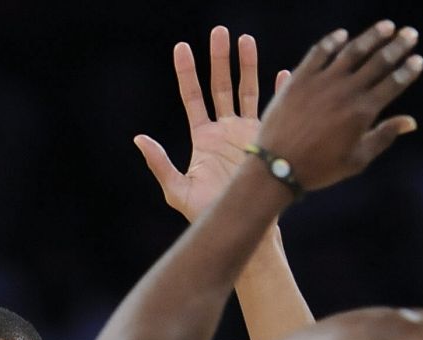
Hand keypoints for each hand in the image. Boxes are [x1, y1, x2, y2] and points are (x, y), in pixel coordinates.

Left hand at [136, 27, 290, 222]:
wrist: (239, 223)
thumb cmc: (206, 213)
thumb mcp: (176, 190)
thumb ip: (159, 164)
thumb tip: (139, 139)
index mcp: (203, 137)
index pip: (192, 97)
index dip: (187, 73)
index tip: (182, 47)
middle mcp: (225, 129)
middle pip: (220, 86)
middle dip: (219, 59)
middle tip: (218, 33)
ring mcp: (248, 132)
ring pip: (246, 90)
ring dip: (247, 65)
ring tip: (245, 39)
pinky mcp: (267, 139)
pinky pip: (274, 109)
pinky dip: (279, 91)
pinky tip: (284, 73)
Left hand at [256, 22, 421, 192]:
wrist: (276, 167)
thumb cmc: (318, 169)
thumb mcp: (356, 160)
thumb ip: (383, 136)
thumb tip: (411, 121)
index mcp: (363, 112)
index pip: (393, 83)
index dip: (408, 70)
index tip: (418, 59)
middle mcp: (346, 92)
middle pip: (379, 61)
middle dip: (398, 46)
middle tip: (410, 34)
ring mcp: (322, 82)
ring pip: (353, 51)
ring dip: (372, 36)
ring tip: (386, 26)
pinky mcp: (300, 78)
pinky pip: (319, 53)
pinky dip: (332, 41)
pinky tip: (343, 34)